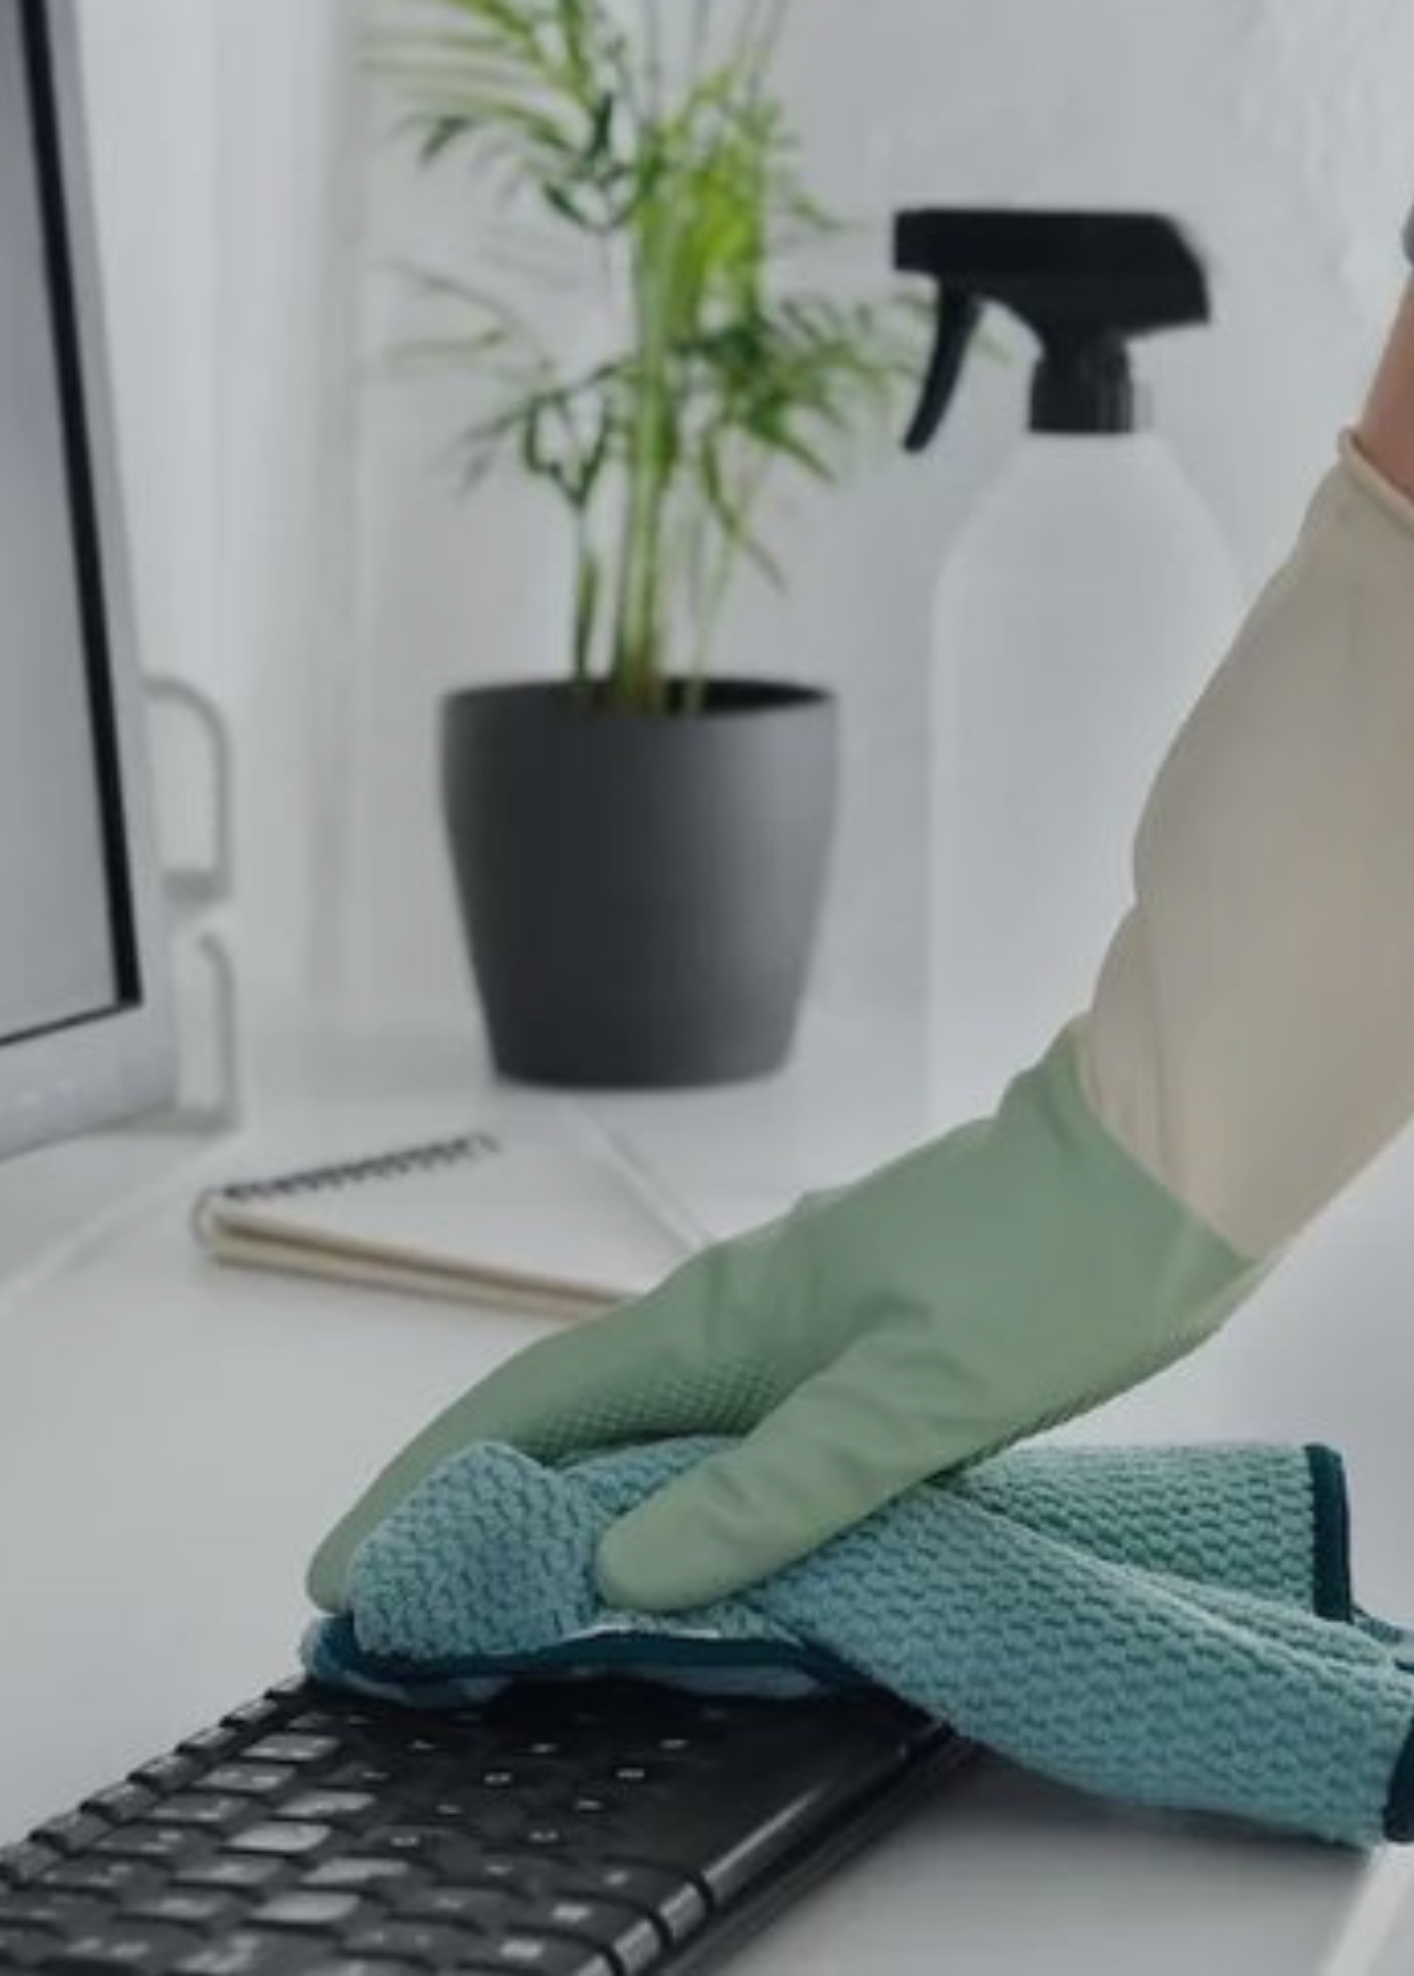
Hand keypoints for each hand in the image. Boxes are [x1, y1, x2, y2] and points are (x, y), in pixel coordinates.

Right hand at [308, 1018, 1262, 1614]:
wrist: (1150, 1173)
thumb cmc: (1037, 1265)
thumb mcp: (910, 1395)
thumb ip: (772, 1484)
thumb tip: (622, 1571)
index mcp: (717, 1323)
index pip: (530, 1407)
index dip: (430, 1482)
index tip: (349, 1564)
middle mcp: (729, 1327)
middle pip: (563, 1423)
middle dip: (472, 1507)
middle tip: (407, 1609)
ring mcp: (784, 1341)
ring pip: (638, 1437)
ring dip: (564, 1512)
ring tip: (509, 1601)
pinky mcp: (843, 1361)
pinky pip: (718, 1446)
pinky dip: (667, 1506)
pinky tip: (675, 1557)